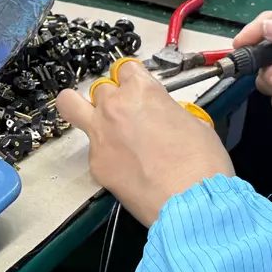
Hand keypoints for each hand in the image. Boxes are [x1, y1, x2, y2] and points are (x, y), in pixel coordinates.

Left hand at [56, 61, 233, 226]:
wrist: (190, 201)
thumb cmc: (201, 164)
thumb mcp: (195, 124)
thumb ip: (171, 112)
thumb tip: (166, 117)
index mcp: (143, 92)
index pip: (126, 69)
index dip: (133, 80)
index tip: (136, 90)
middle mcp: (115, 107)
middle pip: (101, 88)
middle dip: (113, 99)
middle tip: (126, 115)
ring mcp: (100, 135)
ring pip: (70, 105)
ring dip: (81, 108)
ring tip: (95, 121)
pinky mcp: (95, 164)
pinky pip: (91, 149)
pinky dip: (103, 154)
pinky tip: (123, 167)